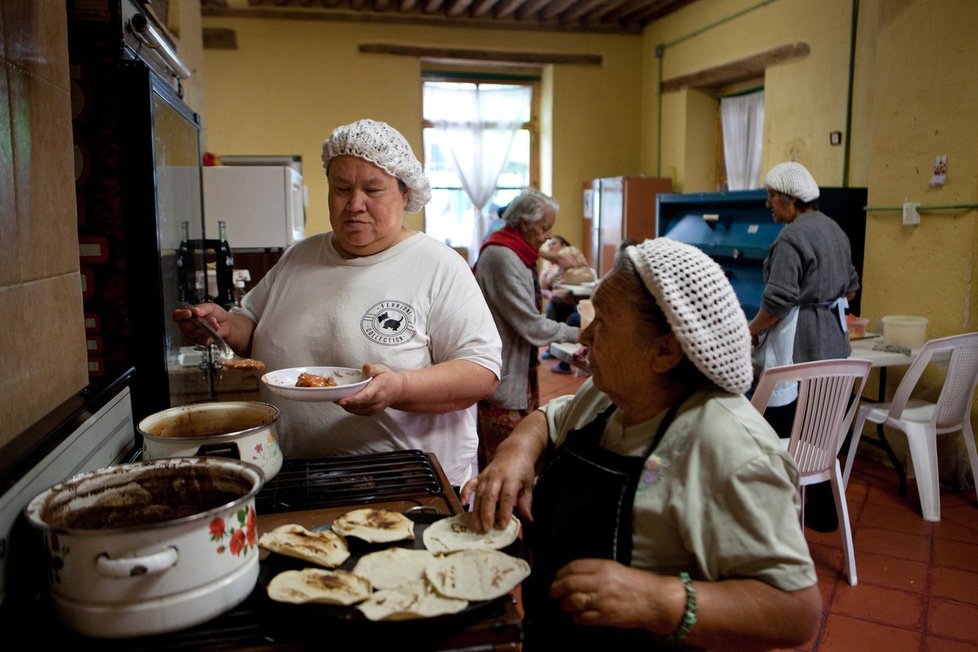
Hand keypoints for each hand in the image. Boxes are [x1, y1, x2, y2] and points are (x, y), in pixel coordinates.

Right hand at [173, 302, 229, 346]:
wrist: (227, 323)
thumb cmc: (216, 314)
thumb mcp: (210, 307)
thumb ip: (202, 308)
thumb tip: (195, 310)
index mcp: (186, 315)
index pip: (176, 315)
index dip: (181, 315)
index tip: (189, 313)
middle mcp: (187, 325)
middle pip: (184, 326)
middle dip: (197, 322)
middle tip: (206, 318)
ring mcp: (192, 334)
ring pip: (193, 333)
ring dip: (206, 327)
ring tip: (214, 322)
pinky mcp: (200, 341)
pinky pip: (201, 340)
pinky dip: (210, 334)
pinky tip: (214, 330)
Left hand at [335, 363, 404, 414]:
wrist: (398, 390)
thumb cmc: (388, 378)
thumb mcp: (381, 369)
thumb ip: (372, 369)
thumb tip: (365, 366)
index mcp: (378, 388)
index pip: (365, 396)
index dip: (352, 400)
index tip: (341, 400)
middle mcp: (377, 400)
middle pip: (359, 404)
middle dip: (345, 402)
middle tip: (333, 397)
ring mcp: (375, 408)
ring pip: (357, 410)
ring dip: (346, 406)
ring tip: (337, 399)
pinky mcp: (373, 412)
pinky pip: (359, 412)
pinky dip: (350, 408)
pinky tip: (345, 403)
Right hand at [460, 452, 535, 532]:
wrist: (513, 452)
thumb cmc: (522, 471)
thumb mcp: (528, 485)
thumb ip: (526, 503)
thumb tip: (527, 520)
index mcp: (512, 479)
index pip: (507, 496)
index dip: (505, 512)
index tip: (503, 526)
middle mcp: (497, 477)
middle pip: (490, 496)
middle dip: (487, 514)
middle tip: (486, 529)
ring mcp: (486, 476)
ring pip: (479, 494)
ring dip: (477, 511)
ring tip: (477, 526)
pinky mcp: (479, 476)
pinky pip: (470, 484)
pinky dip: (465, 493)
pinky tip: (463, 504)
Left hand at [551, 559, 673, 633]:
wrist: (654, 600)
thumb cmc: (635, 584)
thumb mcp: (614, 568)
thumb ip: (593, 570)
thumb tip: (571, 575)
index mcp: (603, 567)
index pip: (573, 567)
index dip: (560, 573)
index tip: (556, 578)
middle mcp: (601, 582)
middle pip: (569, 584)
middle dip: (556, 589)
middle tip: (553, 592)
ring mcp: (602, 601)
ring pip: (572, 602)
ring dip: (565, 604)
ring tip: (565, 604)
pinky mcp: (604, 617)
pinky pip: (582, 618)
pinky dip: (576, 617)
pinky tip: (578, 614)